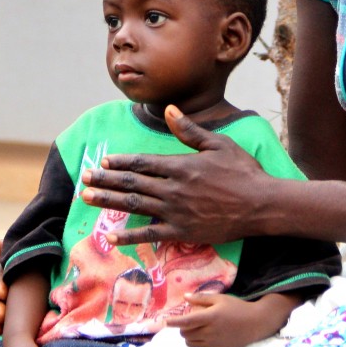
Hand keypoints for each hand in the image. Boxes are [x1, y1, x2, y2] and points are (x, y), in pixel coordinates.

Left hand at [80, 105, 271, 245]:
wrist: (261, 205)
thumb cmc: (243, 171)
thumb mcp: (218, 144)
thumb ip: (189, 129)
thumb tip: (168, 109)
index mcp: (180, 165)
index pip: (141, 163)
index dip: (120, 163)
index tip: (103, 161)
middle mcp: (173, 188)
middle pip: (131, 183)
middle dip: (104, 180)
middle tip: (83, 179)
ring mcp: (176, 212)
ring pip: (134, 206)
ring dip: (108, 202)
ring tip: (87, 199)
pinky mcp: (182, 232)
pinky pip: (150, 234)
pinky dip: (129, 236)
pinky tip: (111, 237)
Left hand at [167, 292, 292, 346]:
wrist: (255, 323)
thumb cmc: (237, 307)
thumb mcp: (220, 299)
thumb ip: (201, 299)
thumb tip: (185, 298)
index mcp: (210, 317)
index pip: (187, 321)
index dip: (174, 322)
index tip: (165, 322)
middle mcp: (211, 331)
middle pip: (186, 333)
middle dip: (183, 328)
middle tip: (188, 321)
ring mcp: (214, 342)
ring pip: (191, 343)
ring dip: (189, 336)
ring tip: (196, 328)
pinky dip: (198, 342)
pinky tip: (204, 335)